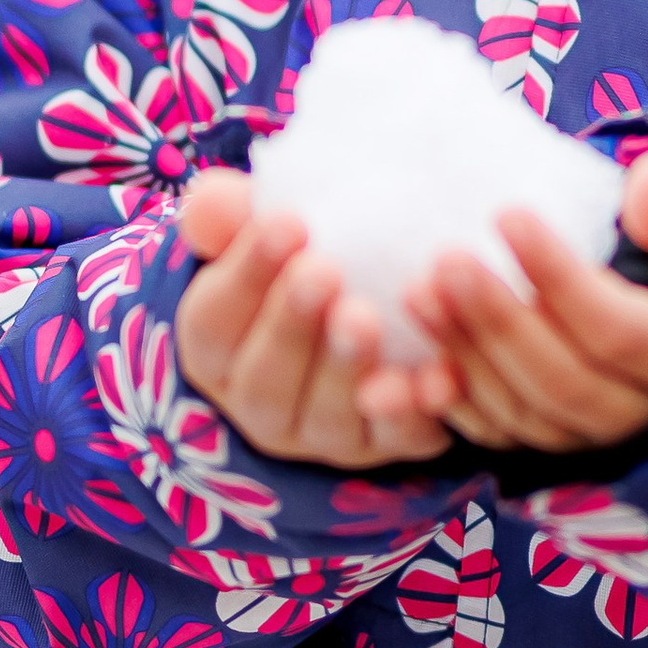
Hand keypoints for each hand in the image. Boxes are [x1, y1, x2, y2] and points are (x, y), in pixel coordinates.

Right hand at [174, 170, 455, 468]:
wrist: (384, 298)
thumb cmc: (308, 258)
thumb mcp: (268, 234)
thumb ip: (233, 216)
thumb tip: (211, 201)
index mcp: (217, 351)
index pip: (215, 321)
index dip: (247, 275)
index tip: (287, 223)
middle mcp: (261, 405)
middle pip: (265, 380)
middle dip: (293, 326)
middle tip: (324, 271)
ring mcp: (322, 434)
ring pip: (327, 417)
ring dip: (348, 368)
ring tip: (368, 317)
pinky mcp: (384, 446)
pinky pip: (399, 438)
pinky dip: (417, 409)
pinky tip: (437, 375)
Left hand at [403, 149, 647, 461]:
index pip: (617, 328)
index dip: (558, 277)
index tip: (507, 214)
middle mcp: (641, 410)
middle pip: (563, 380)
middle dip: (498, 321)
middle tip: (447, 260)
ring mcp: (591, 435)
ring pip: (523, 411)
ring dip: (464, 353)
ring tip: (419, 292)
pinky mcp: (548, 442)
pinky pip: (497, 433)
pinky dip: (454, 397)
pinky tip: (417, 350)